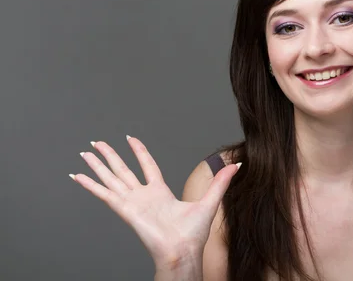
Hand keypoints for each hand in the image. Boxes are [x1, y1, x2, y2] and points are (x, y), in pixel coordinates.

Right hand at [70, 136, 239, 270]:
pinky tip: (77, 176)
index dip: (138, 152)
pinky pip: (104, 194)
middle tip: (97, 143)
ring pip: (111, 178)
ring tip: (84, 152)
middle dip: (109, 156)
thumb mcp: (210, 200)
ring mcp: (132, 202)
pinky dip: (90, 185)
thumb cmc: (194, 234)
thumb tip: (237, 165)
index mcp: (160, 192)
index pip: (146, 166)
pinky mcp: (124, 210)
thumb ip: (221, 181)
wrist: (182, 250)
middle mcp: (143, 196)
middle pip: (122, 169)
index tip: (130, 139)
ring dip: (97, 166)